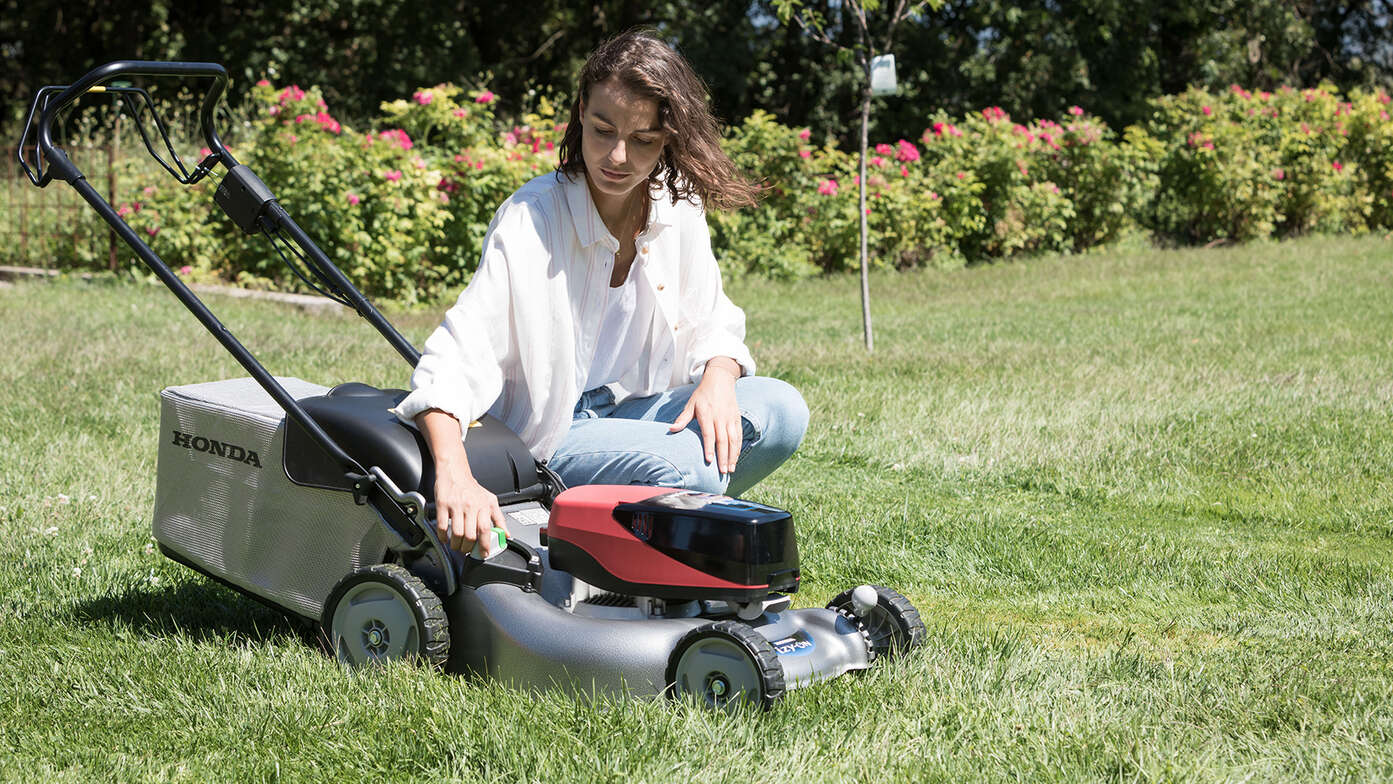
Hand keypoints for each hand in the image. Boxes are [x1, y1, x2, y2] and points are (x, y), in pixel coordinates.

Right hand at [433, 462, 508, 553]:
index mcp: (484, 506)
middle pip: (470, 535)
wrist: (455, 471)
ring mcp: (456, 505)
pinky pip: (442, 526)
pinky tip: (445, 538)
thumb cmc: (472, 488)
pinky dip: (443, 536)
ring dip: (456, 544)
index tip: (484, 553)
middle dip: (468, 548)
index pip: (486, 529)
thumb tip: (506, 534)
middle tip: (467, 551)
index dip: (485, 544)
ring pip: (457, 533)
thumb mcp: (490, 500)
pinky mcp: (443, 504)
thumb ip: (499, 518)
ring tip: (456, 546)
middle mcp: (471, 505)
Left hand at [669, 357, 742, 474]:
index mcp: (707, 414)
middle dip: (723, 457)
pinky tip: (735, 459)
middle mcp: (720, 417)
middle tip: (722, 472)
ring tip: (730, 470)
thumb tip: (671, 429)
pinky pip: (739, 436)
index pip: (709, 434)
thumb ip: (683, 418)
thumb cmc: (702, 395)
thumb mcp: (691, 404)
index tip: (709, 461)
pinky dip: (738, 448)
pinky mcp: (737, 419)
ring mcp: (730, 418)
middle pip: (723, 440)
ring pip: (733, 440)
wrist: (720, 380)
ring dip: (732, 456)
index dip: (709, 447)